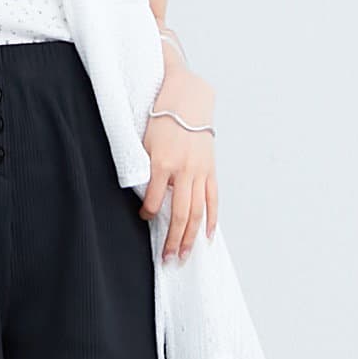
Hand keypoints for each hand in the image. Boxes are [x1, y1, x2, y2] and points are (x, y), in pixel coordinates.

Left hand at [138, 66, 217, 262]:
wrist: (187, 97)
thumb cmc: (161, 118)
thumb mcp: (144, 142)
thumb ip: (145, 170)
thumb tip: (144, 197)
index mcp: (163, 163)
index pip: (153, 201)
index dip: (148, 215)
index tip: (144, 220)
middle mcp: (184, 170)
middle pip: (180, 214)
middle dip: (172, 241)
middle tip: (167, 261)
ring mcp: (200, 171)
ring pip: (198, 212)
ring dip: (190, 238)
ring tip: (184, 256)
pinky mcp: (211, 169)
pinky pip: (213, 200)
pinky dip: (212, 220)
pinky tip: (208, 237)